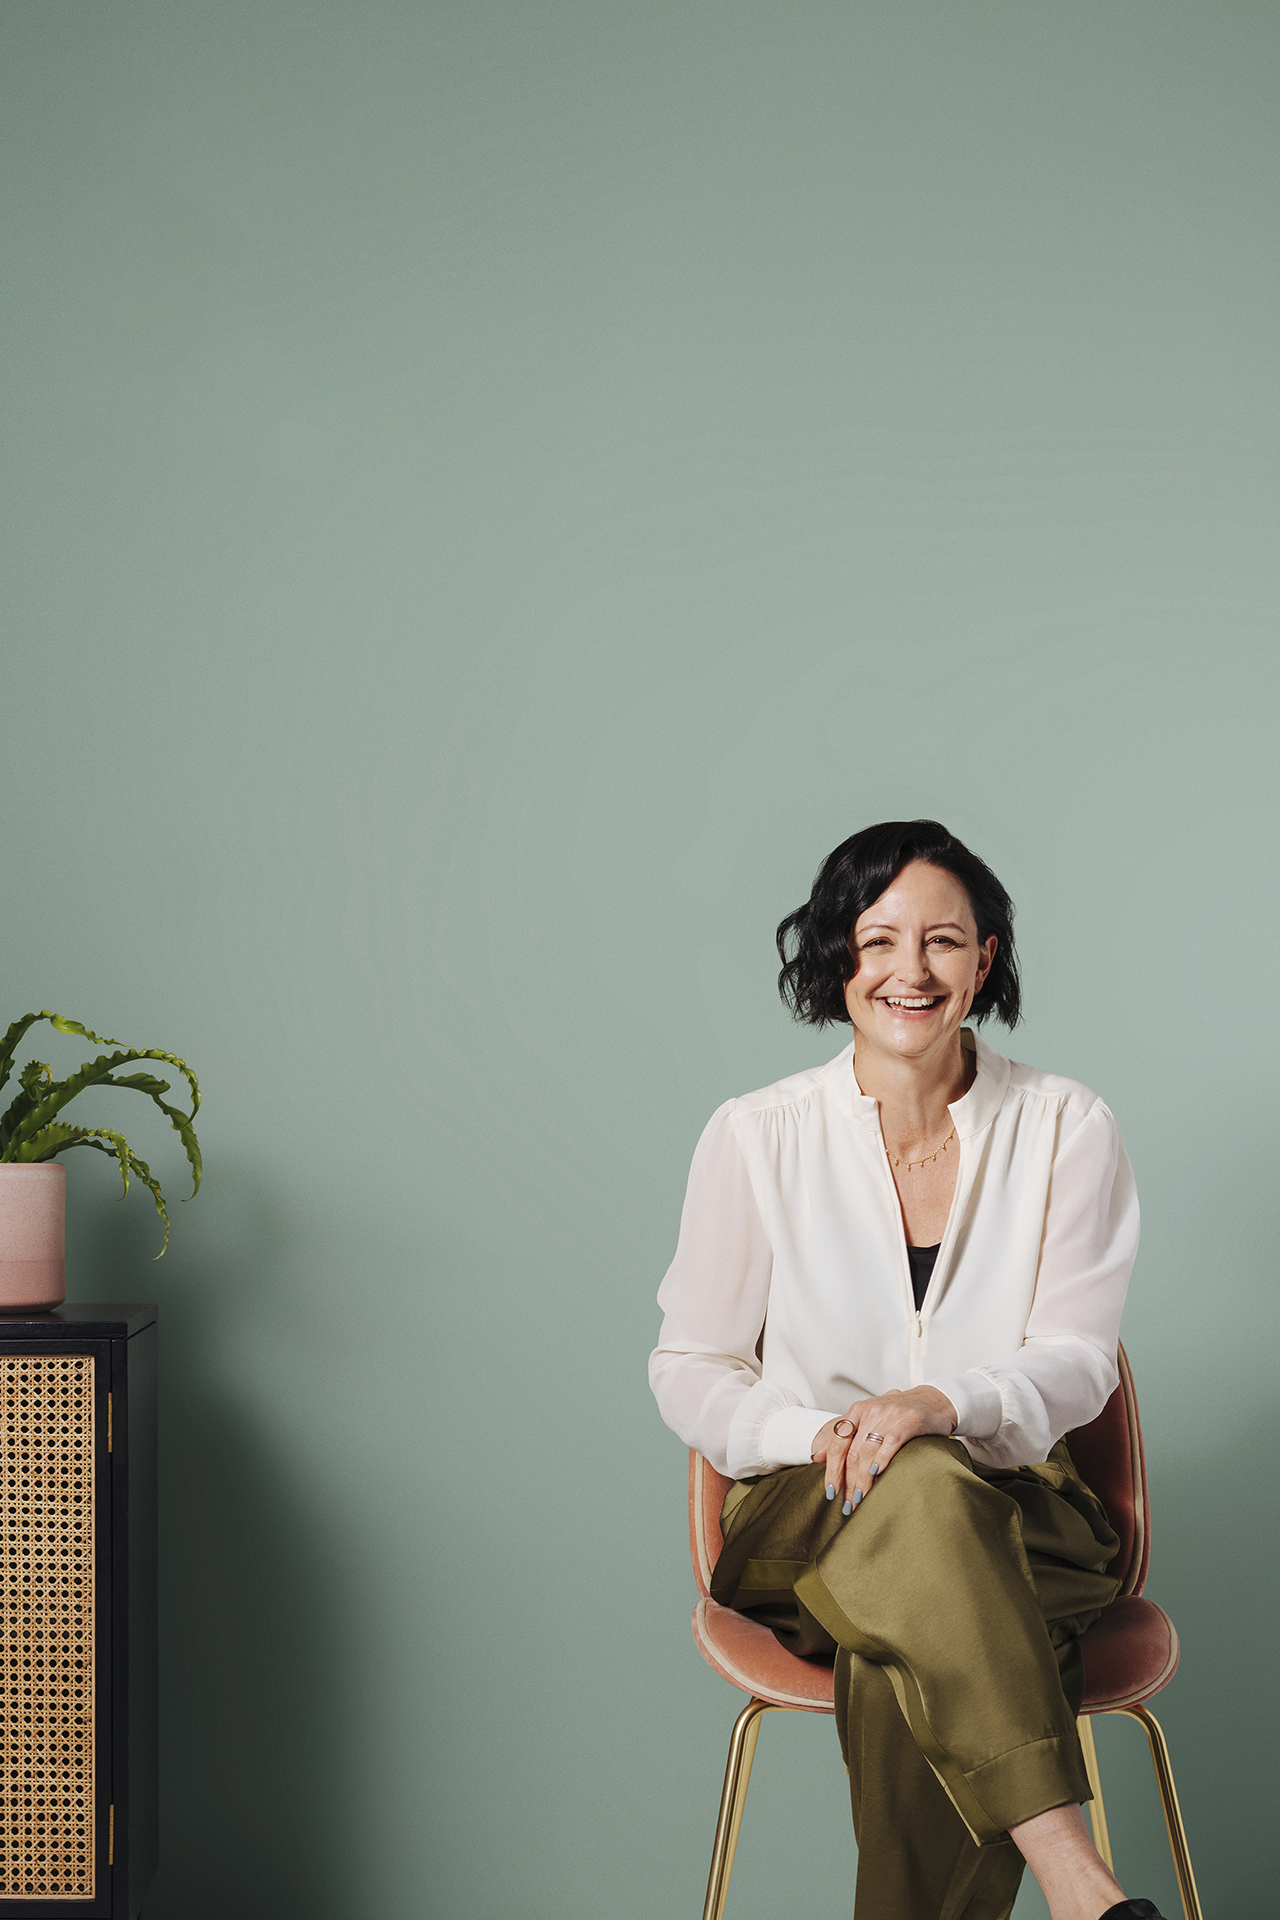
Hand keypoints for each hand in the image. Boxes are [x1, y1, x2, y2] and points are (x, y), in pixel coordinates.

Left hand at [810, 1387, 957, 1514]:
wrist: (935, 1401)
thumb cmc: (900, 1414)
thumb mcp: (869, 1419)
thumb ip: (844, 1433)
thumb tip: (818, 1455)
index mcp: (857, 1411)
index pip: (837, 1443)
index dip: (832, 1470)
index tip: (831, 1492)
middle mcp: (870, 1411)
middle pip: (852, 1452)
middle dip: (848, 1482)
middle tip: (848, 1504)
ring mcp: (890, 1414)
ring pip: (868, 1451)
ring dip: (862, 1480)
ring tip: (861, 1499)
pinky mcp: (910, 1421)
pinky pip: (891, 1441)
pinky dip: (882, 1458)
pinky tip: (877, 1473)